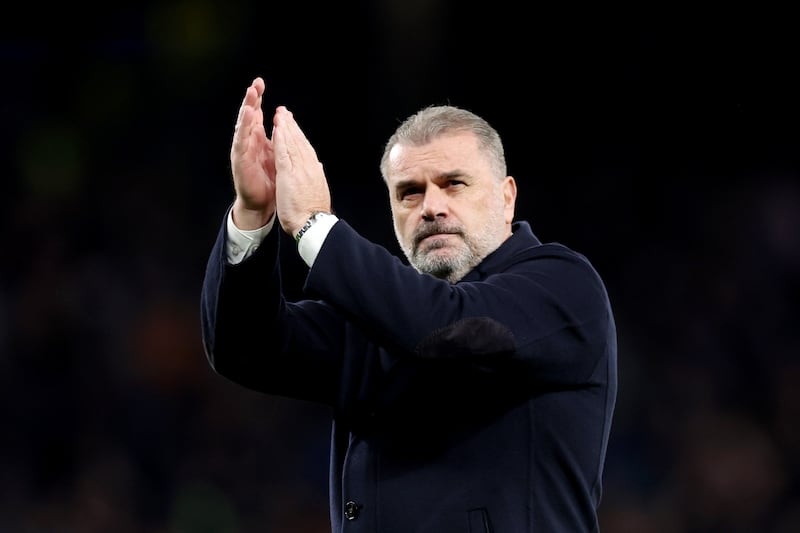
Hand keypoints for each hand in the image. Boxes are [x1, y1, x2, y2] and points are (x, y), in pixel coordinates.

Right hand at [230, 77, 275, 229]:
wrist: (262, 203)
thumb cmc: (269, 181)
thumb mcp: (276, 155)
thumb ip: (277, 139)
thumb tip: (284, 123)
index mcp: (257, 139)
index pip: (256, 114)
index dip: (258, 99)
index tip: (260, 83)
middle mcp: (248, 142)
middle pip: (248, 115)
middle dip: (252, 99)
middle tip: (256, 83)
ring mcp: (243, 149)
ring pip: (243, 124)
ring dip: (247, 108)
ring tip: (251, 94)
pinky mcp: (240, 159)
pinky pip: (241, 140)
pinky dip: (244, 127)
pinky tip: (247, 116)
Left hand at [272, 106, 331, 235]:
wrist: (313, 224)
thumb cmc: (313, 213)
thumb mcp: (317, 191)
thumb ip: (315, 177)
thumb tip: (318, 167)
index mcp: (314, 171)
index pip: (305, 149)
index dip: (297, 135)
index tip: (292, 125)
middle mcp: (309, 166)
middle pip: (299, 142)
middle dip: (291, 126)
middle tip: (284, 112)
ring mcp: (300, 169)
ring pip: (292, 143)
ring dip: (285, 127)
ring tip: (280, 114)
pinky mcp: (289, 174)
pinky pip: (284, 153)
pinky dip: (280, 139)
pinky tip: (277, 129)